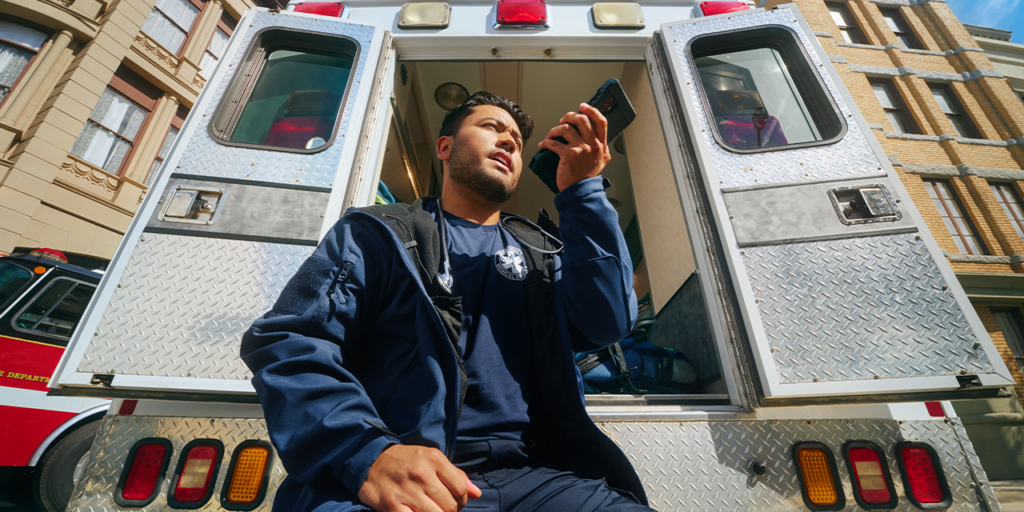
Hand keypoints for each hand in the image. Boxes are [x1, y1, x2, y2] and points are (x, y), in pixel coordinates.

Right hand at [358, 445, 481, 511]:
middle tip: (442, 508)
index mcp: (433, 459)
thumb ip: (455, 476)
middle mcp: (421, 474)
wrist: (372, 461)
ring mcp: (407, 491)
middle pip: (450, 506)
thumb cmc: (407, 462)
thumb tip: (477, 494)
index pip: (461, 488)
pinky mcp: (392, 506)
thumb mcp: (432, 459)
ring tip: (432, 511)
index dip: (462, 499)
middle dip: (450, 511)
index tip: (455, 500)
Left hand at [537, 103, 611, 191]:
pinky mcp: (569, 155)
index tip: (583, 106)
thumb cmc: (587, 177)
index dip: (591, 110)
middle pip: (582, 120)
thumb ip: (603, 149)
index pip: (600, 121)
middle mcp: (592, 144)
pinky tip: (543, 144)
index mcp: (601, 144)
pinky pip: (554, 143)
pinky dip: (546, 142)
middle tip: (563, 121)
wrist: (580, 191)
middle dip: (569, 116)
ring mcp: (581, 149)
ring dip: (554, 130)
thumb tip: (600, 139)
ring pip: (566, 128)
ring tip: (551, 135)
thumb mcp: (602, 161)